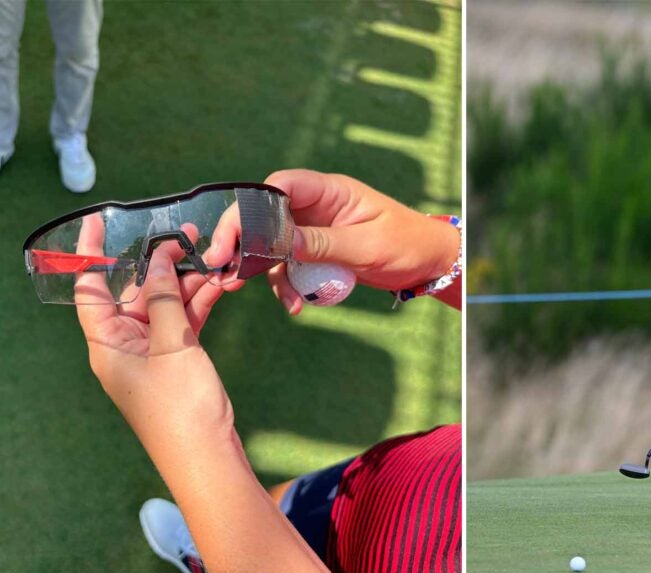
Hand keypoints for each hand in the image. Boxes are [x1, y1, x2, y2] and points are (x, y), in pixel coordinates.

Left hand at [75, 219, 231, 450]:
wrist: (206, 455)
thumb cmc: (179, 407)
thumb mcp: (172, 345)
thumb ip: (166, 298)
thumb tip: (160, 258)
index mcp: (107, 342)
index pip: (91, 287)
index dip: (94, 253)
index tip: (102, 221)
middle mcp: (125, 345)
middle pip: (137, 291)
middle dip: (162, 263)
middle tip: (189, 233)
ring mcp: (153, 353)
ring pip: (166, 304)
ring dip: (188, 282)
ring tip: (215, 256)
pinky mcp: (179, 361)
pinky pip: (184, 322)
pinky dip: (200, 303)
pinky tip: (220, 284)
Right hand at [208, 169, 460, 313]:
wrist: (429, 264)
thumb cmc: (407, 243)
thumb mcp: (366, 245)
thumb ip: (322, 243)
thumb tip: (280, 242)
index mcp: (330, 191)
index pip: (279, 187)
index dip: (250, 207)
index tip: (232, 236)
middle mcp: (317, 207)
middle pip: (265, 215)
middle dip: (241, 240)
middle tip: (221, 265)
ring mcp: (315, 231)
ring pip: (272, 245)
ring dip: (260, 270)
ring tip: (238, 289)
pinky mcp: (317, 254)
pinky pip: (291, 267)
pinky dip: (287, 286)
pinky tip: (295, 306)